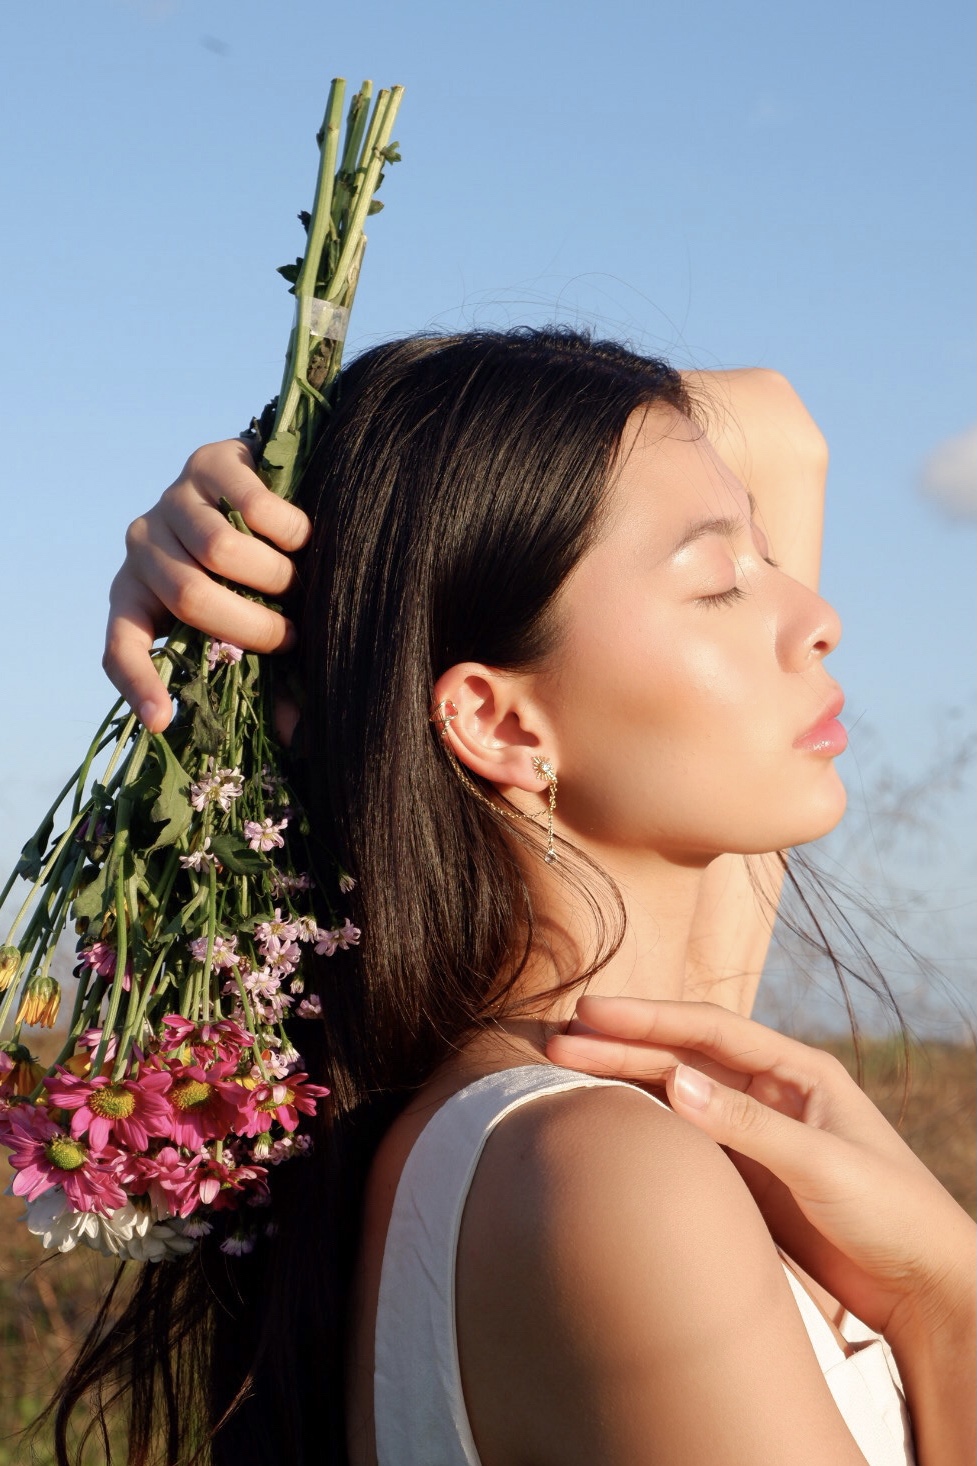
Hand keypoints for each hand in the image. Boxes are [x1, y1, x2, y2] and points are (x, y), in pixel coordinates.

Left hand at [103, 441, 311, 731]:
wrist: (266, 481)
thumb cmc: (254, 572)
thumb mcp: (244, 619)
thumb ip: (259, 670)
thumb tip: (296, 733)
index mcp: (137, 594)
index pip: (119, 647)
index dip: (139, 685)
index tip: (164, 721)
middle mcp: (142, 544)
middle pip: (191, 595)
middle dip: (253, 626)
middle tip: (291, 637)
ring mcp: (171, 499)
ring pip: (223, 549)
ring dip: (276, 578)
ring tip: (297, 585)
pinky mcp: (208, 461)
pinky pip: (256, 507)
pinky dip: (292, 533)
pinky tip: (303, 540)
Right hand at [547, 996, 974, 1347]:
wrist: (924, 1288)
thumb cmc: (894, 1213)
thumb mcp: (823, 1163)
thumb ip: (748, 1124)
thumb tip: (674, 1079)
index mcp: (798, 1071)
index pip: (709, 1031)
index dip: (648, 1018)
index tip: (592, 1012)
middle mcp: (771, 1093)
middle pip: (682, 1058)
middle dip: (620, 1047)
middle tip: (557, 1041)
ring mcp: (755, 1135)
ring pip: (676, 1096)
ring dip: (624, 1082)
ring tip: (565, 1072)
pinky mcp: (746, 1178)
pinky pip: (685, 1141)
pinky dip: (644, 1128)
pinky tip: (608, 1123)